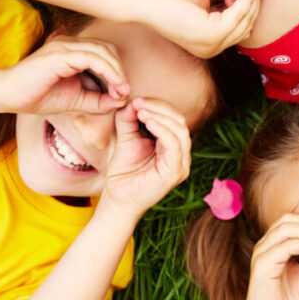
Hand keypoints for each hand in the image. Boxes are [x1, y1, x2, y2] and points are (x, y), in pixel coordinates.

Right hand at [0, 34, 128, 114]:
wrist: (9, 96)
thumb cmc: (39, 97)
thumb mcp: (77, 101)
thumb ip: (99, 100)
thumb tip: (122, 100)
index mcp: (73, 51)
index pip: (105, 53)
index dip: (118, 72)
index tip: (123, 93)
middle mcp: (70, 43)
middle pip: (108, 49)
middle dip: (120, 70)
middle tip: (125, 92)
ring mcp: (65, 46)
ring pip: (103, 51)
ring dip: (117, 71)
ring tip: (122, 90)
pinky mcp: (60, 54)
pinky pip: (92, 58)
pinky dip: (108, 71)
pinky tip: (114, 86)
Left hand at [101, 98, 191, 218]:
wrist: (117, 199)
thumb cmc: (123, 172)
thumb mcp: (126, 139)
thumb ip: (129, 120)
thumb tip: (132, 101)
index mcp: (172, 146)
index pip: (173, 119)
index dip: (158, 105)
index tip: (137, 100)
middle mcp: (181, 154)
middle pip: (179, 121)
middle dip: (159, 108)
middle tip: (139, 102)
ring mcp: (181, 163)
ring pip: (180, 130)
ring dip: (160, 116)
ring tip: (141, 111)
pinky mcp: (176, 171)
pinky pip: (174, 145)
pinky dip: (162, 130)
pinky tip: (148, 121)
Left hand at [149, 0, 260, 57]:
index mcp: (210, 41)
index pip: (241, 26)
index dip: (249, 4)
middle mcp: (212, 48)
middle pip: (247, 25)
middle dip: (253, 1)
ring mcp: (211, 46)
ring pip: (246, 22)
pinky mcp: (210, 36)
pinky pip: (238, 17)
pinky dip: (244, 0)